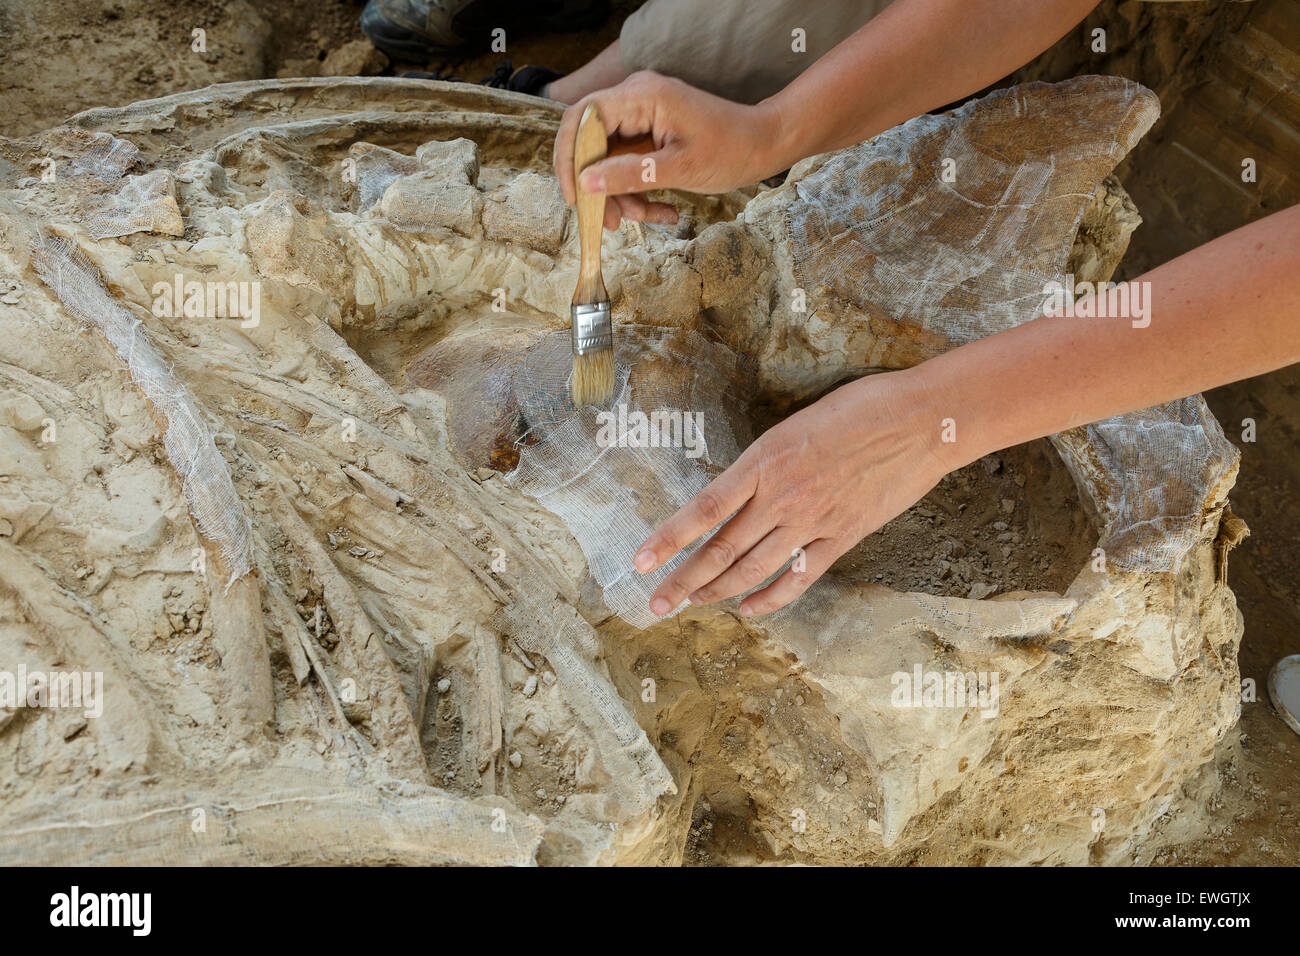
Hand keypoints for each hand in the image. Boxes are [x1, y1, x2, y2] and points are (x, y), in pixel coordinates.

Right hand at [553, 70, 786, 228]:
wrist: (764, 145)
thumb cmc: (730, 149)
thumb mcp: (679, 168)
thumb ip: (630, 174)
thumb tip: (587, 184)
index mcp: (641, 96)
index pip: (582, 118)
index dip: (570, 157)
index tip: (576, 196)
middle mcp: (635, 100)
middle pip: (591, 143)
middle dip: (599, 187)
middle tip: (610, 221)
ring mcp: (642, 117)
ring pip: (608, 160)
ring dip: (622, 195)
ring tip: (647, 217)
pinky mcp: (649, 135)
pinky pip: (627, 166)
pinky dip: (637, 192)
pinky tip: (661, 211)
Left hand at [633, 369, 957, 616]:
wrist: (922, 420)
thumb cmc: (861, 407)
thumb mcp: (795, 424)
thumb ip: (765, 462)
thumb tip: (739, 489)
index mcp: (764, 460)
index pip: (703, 508)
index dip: (668, 538)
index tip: (640, 561)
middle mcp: (782, 496)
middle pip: (720, 549)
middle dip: (682, 581)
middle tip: (655, 604)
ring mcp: (812, 521)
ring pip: (752, 569)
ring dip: (716, 592)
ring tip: (690, 605)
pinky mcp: (841, 537)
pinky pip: (797, 578)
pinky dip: (769, 598)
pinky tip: (749, 609)